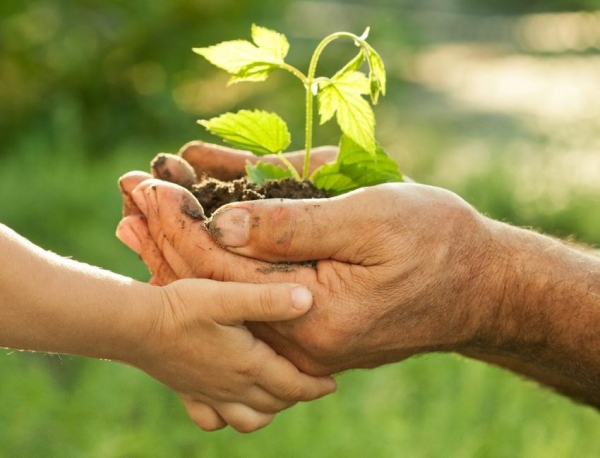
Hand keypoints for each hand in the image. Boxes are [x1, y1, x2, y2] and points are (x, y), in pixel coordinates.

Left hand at [117, 176, 499, 375]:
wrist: (480, 287)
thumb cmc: (436, 244)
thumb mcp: (368, 220)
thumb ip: (293, 227)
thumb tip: (222, 224)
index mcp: (312, 317)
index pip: (223, 273)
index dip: (180, 226)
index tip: (144, 188)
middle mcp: (299, 336)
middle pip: (215, 289)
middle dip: (168, 239)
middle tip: (127, 199)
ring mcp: (304, 335)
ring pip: (229, 294)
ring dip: (186, 251)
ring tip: (142, 219)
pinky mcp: (311, 324)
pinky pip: (253, 295)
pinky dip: (221, 264)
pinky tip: (195, 239)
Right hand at [132, 278, 335, 432]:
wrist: (137, 326)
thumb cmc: (184, 307)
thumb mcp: (228, 297)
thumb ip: (268, 300)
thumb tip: (307, 300)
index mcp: (249, 364)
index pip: (294, 385)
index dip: (316, 386)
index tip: (332, 382)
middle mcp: (232, 386)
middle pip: (276, 403)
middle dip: (297, 396)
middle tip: (310, 383)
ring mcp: (209, 394)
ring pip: (250, 419)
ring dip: (269, 410)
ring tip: (277, 394)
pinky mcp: (189, 393)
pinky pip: (213, 420)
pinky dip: (228, 418)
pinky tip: (232, 402)